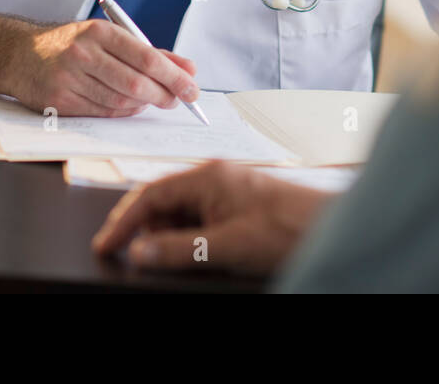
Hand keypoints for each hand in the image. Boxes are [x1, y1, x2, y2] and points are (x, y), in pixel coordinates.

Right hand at [11, 18, 198, 116]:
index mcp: (100, 32)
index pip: (147, 57)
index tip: (192, 87)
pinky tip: (130, 106)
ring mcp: (69, 78)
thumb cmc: (71, 44)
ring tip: (154, 100)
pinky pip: (102, 112)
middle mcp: (83, 53)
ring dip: (143, 104)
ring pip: (120, 100)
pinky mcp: (59, 101)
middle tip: (178, 99)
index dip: (174, 76)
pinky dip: (123, 112)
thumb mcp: (108, 37)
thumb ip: (150, 52)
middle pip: (135, 82)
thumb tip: (188, 69)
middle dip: (163, 94)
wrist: (19, 54)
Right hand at [91, 160, 332, 275]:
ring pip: (184, 211)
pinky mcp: (242, 204)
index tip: (106, 244)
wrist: (331, 228)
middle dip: (145, 230)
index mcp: (209, 177)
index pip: (150, 194)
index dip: (123, 222)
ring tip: (165, 261)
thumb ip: (178, 249)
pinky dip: (190, 236)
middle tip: (133, 258)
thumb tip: (140, 252)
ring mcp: (231, 189)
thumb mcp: (225, 246)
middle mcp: (218, 177)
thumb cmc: (287, 228)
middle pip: (165, 201)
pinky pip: (203, 217)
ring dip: (169, 236)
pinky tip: (193, 255)